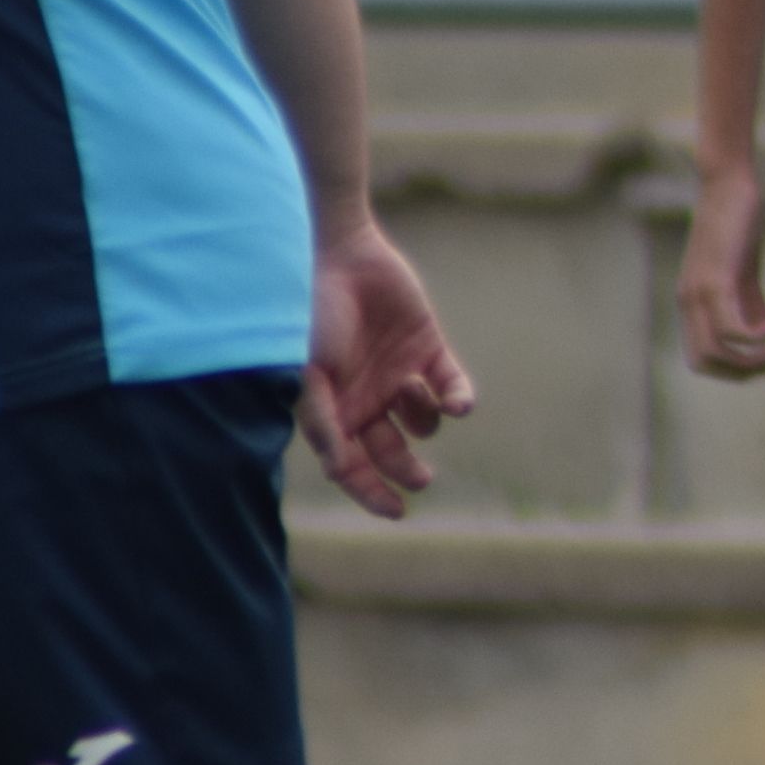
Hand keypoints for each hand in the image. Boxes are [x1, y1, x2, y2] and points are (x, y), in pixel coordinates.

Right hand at [297, 225, 475, 519]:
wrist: (336, 252)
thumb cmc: (309, 313)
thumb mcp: (304, 370)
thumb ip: (320, 418)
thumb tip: (339, 468)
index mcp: (333, 411)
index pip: (352, 467)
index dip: (371, 493)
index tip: (396, 512)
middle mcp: (366, 400)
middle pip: (391, 453)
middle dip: (405, 471)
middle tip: (421, 479)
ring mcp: (398, 375)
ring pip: (424, 422)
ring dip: (423, 416)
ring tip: (408, 389)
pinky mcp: (427, 349)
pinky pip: (452, 386)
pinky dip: (459, 398)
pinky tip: (460, 404)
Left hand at [677, 155, 764, 380]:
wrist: (727, 184)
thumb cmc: (736, 223)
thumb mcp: (743, 270)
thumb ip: (749, 301)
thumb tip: (761, 332)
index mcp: (692, 301)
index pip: (699, 357)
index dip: (730, 369)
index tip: (761, 361)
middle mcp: (689, 301)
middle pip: (703, 362)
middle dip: (739, 372)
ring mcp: (700, 291)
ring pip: (714, 350)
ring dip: (748, 360)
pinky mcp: (717, 278)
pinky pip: (729, 326)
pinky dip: (751, 338)